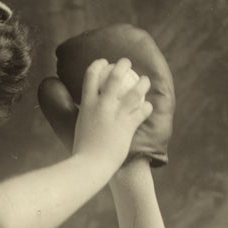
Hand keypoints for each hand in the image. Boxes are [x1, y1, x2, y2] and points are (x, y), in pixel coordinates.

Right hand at [38, 24, 175, 166]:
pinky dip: (147, 107)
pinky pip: (142, 111)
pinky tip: (149, 106)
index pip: (91, 76)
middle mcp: (102, 106)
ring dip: (142, 84)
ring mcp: (116, 115)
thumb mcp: (78, 126)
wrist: (90, 165)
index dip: (98, 65)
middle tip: (127, 62)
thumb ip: (83, 115)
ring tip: (145, 80)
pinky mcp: (128, 126)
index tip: (104, 62)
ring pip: (134, 92)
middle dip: (123, 65)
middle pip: (114, 77)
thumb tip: (83, 110)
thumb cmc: (81, 150)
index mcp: (86, 105)